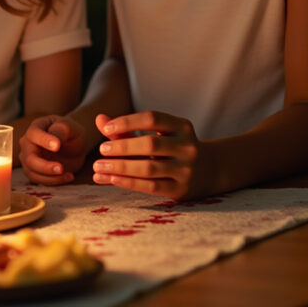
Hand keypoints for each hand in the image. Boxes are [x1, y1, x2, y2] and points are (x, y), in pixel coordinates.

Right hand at [19, 115, 86, 184]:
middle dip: (44, 166)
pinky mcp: (34, 171)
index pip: (33, 134)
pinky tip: (69, 176)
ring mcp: (28, 158)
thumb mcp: (70, 127)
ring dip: (50, 177)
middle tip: (61, 168)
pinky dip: (54, 181)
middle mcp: (27, 143)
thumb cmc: (71, 133)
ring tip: (69, 175)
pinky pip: (39, 180)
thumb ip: (61, 130)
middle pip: (29, 158)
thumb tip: (54, 141)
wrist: (74, 146)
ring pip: (32, 172)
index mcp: (36, 128)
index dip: (43, 140)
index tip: (57, 146)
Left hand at [91, 111, 209, 198]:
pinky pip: (151, 186)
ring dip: (120, 167)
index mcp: (181, 126)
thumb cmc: (171, 148)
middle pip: (150, 144)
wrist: (209, 171)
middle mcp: (187, 146)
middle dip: (122, 147)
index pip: (152, 118)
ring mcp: (187, 169)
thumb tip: (99, 120)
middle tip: (101, 150)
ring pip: (149, 168)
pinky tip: (110, 178)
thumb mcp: (157, 134)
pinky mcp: (181, 189)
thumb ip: (127, 129)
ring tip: (98, 167)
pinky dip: (128, 182)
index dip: (127, 121)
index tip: (106, 128)